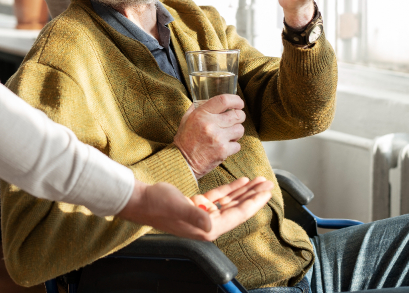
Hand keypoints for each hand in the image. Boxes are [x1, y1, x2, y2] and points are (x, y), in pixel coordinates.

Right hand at [116, 176, 273, 240]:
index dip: (254, 202)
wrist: (140, 200)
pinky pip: (219, 197)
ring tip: (259, 180)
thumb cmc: (157, 204)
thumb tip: (211, 224)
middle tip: (268, 183)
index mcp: (208, 228)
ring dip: (244, 191)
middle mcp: (208, 223)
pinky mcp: (196, 205)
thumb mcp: (178, 207)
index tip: (267, 192)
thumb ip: (196, 216)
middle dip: (254, 195)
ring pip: (230, 201)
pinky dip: (230, 189)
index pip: (238, 214)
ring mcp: (203, 214)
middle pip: (238, 208)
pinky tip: (240, 181)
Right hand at [173, 94, 245, 176]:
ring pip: (240, 129)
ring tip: (228, 134)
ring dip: (236, 131)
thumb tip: (208, 99)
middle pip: (237, 115)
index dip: (236, 100)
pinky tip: (224, 146)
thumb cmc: (184, 140)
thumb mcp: (186, 119)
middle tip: (236, 119)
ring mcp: (218, 138)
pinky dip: (233, 146)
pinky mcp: (223, 151)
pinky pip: (238, 145)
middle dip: (240, 116)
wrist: (182, 162)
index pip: (224, 100)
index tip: (239, 103)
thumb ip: (197, 107)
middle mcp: (210, 124)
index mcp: (201, 114)